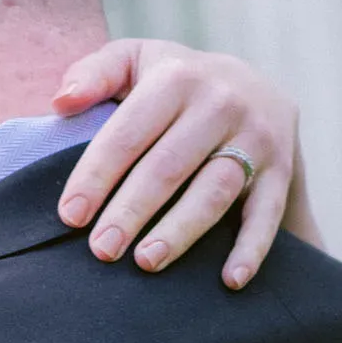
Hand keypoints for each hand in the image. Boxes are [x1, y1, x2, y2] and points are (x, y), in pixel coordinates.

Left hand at [53, 38, 322, 287]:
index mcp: (178, 77)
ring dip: (181, 230)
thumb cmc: (176, 86)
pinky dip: (251, 248)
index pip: (129, 132)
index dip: (97, 175)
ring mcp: (256, 137)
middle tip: (101, 250)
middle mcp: (221, 102)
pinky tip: (230, 281)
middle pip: (169, 165)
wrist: (257, 89)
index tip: (70, 216)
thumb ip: (97, 73)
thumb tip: (61, 101)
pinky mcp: (281, 170)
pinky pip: (267, 214)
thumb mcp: (137, 61)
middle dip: (132, 210)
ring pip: (214, 190)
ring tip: (147, 263)